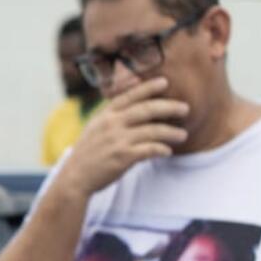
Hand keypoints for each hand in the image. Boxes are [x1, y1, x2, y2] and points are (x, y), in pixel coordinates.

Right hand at [58, 77, 188, 196]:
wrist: (74, 177)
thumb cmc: (87, 154)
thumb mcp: (95, 129)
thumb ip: (112, 117)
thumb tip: (132, 108)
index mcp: (105, 115)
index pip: (130, 96)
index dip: (148, 87)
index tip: (165, 82)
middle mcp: (111, 124)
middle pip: (147, 109)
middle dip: (169, 107)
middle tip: (185, 108)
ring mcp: (117, 140)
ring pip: (152, 130)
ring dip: (171, 132)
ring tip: (182, 135)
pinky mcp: (122, 157)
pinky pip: (150, 149)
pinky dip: (162, 149)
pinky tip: (167, 151)